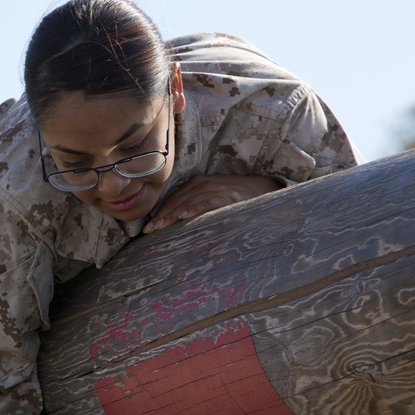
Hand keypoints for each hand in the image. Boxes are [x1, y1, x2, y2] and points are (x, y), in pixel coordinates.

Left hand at [144, 174, 282, 233]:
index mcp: (198, 183)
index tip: (148, 227)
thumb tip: (175, 221)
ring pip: (188, 202)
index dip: (160, 212)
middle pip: (177, 200)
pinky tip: (183, 216)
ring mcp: (216, 189)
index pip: (173, 198)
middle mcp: (204, 183)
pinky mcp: (228, 196)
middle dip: (161, 216)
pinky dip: (194, 208)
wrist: (265, 189)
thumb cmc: (237, 197)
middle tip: (148, 230)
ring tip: (159, 226)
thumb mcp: (213, 197)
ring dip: (172, 214)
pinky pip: (207, 202)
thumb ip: (196, 204)